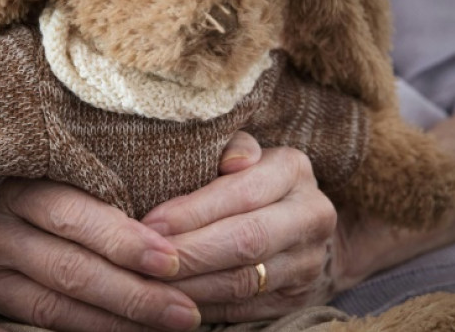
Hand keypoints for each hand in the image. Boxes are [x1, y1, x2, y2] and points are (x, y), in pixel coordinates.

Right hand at [0, 178, 201, 331]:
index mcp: (7, 188)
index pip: (74, 215)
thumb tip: (129, 184)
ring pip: (44, 309)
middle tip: (187, 313)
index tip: (172, 259)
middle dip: (133, 296)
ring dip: (102, 326)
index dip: (124, 239)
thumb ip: (55, 171)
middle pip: (70, 270)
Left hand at [141, 132, 339, 322]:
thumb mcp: (239, 153)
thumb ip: (228, 147)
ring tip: (149, 283)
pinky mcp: (298, 299)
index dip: (192, 212)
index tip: (149, 224)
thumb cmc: (246, 178)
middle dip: (189, 252)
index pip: (242, 193)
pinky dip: (203, 306)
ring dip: (190, 286)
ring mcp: (308, 261)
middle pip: (246, 241)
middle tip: (144, 260)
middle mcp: (310, 214)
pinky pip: (244, 308)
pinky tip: (170, 301)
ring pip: (244, 281)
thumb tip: (233, 160)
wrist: (297, 222)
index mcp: (293, 169)